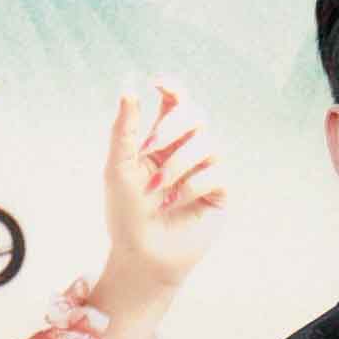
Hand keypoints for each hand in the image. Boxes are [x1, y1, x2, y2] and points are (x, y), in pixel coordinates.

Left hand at [81, 85, 225, 338]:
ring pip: (208, 144)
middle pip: (196, 115)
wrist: (142, 255)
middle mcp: (186, 150)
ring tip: (158, 190)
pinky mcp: (219, 193)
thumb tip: (128, 89)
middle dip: (173, 127)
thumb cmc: (125, 214)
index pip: (176, 102)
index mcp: (161, 140)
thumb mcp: (118, 167)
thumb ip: (125, 129)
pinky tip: (175, 203)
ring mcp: (205, 170)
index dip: (173, 88)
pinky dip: (192, 186)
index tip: (156, 83)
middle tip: (150, 148)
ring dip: (178, 164)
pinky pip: (217, 174)